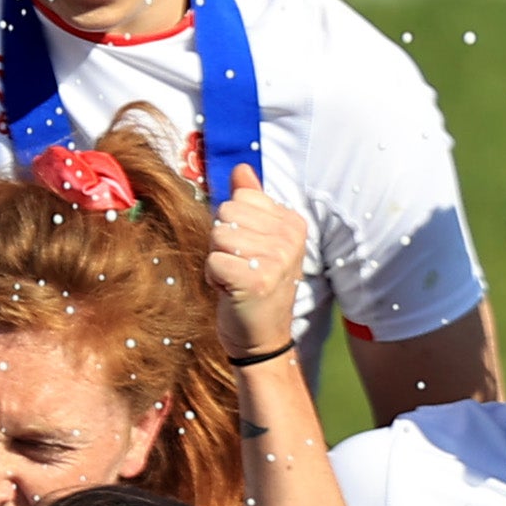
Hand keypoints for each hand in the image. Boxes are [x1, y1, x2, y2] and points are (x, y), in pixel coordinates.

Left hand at [204, 167, 311, 363]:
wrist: (262, 338)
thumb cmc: (255, 285)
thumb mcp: (258, 240)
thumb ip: (250, 202)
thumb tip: (240, 168)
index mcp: (293, 222)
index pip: (240, 198)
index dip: (233, 225)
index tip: (248, 250)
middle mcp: (290, 237)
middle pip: (225, 215)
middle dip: (221, 243)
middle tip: (240, 267)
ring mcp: (277, 258)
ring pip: (217, 236)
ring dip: (217, 260)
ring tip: (236, 278)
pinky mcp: (257, 279)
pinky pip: (213, 261)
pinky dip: (214, 279)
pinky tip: (231, 291)